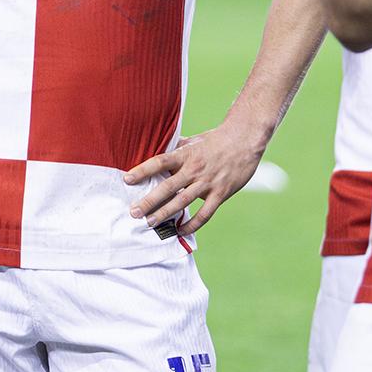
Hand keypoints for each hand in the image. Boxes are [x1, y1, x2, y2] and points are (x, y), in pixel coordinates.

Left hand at [125, 116, 269, 236]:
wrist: (244, 140)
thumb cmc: (215, 140)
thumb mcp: (193, 140)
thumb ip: (175, 147)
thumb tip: (156, 146)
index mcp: (186, 154)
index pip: (160, 162)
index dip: (143, 170)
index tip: (127, 179)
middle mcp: (195, 169)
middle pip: (168, 187)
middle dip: (149, 201)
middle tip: (134, 212)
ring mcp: (208, 182)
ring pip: (183, 201)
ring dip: (165, 214)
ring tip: (150, 223)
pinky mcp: (220, 194)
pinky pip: (205, 214)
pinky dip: (192, 224)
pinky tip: (180, 231)